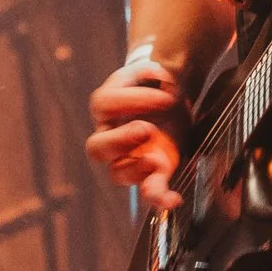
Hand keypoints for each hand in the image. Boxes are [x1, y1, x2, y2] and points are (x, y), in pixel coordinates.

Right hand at [86, 58, 188, 210]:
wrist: (169, 97)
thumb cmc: (154, 84)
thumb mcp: (150, 70)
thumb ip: (151, 70)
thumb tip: (160, 77)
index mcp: (107, 107)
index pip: (104, 105)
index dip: (132, 99)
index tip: (167, 95)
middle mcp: (111, 135)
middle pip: (97, 148)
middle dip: (120, 140)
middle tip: (147, 128)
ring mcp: (129, 157)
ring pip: (116, 174)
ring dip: (135, 170)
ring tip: (156, 160)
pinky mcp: (152, 172)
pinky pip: (148, 191)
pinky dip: (160, 198)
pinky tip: (174, 200)